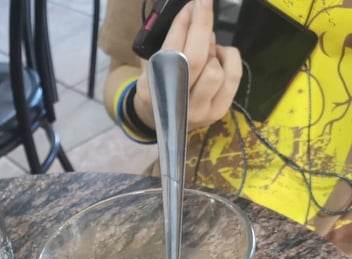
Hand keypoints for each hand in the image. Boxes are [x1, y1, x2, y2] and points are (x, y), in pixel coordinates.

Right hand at [134, 0, 241, 129]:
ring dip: (211, 49)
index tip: (191, 5)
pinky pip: (233, 75)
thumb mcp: (151, 67)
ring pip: (215, 69)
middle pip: (195, 59)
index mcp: (152, 94)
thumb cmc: (157, 87)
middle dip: (201, 25)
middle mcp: (177, 106)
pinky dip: (228, 57)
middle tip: (203, 5)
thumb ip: (169, 46)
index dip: (182, 25)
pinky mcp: (219, 111)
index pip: (171, 53)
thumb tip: (194, 13)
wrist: (162, 120)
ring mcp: (200, 111)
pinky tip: (218, 56)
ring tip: (204, 46)